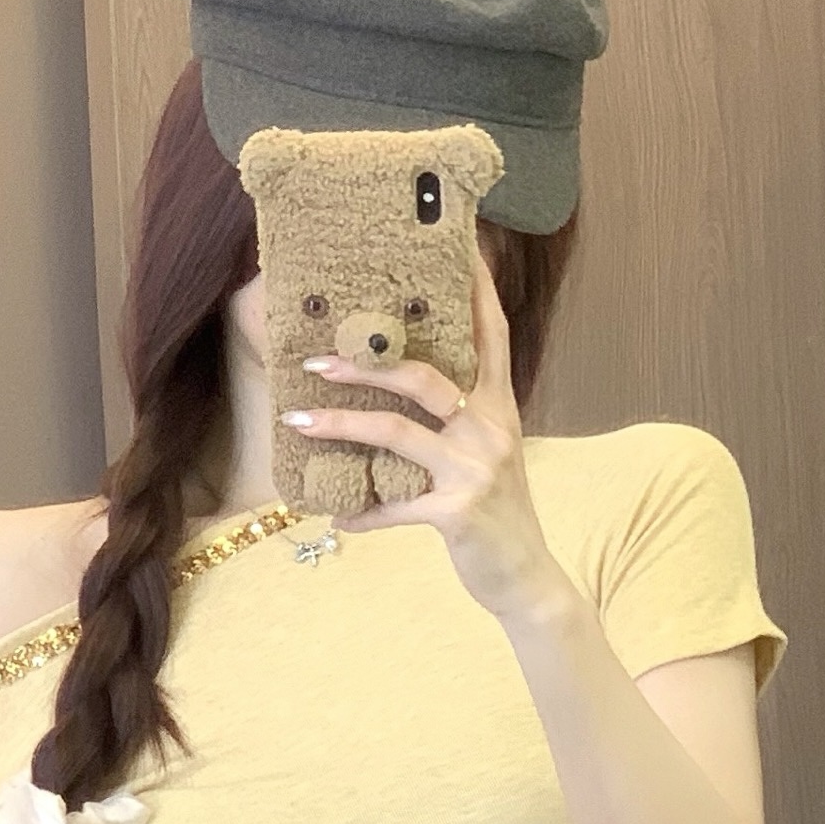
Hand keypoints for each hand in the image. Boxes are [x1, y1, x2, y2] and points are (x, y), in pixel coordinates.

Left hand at [283, 256, 571, 627]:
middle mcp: (490, 429)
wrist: (526, 579)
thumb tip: (398, 391)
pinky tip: (339, 516)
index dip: (475, 288)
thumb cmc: (497, 514)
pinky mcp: (457, 513)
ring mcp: (474, 470)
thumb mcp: (486, 456)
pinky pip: (394, 506)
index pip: (491, 335)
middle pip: (424, 376)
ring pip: (397, 432)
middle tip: (316, 358)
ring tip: (298, 420)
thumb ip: (455, 421)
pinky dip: (362, 512)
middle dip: (366, 362)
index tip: (458, 244)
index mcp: (498, 408)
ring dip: (341, 425)